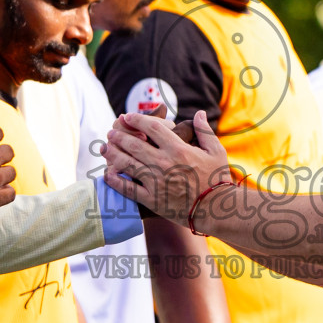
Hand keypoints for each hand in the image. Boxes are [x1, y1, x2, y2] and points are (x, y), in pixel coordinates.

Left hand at [104, 111, 231, 221]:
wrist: (217, 209)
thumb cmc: (218, 180)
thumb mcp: (216, 151)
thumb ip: (204, 131)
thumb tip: (198, 113)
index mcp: (178, 148)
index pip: (152, 128)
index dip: (137, 120)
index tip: (127, 117)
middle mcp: (164, 163)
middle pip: (134, 144)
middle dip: (119, 135)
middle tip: (110, 132)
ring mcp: (155, 181)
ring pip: (127, 163)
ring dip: (112, 154)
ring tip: (104, 148)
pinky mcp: (151, 199)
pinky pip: (127, 188)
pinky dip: (115, 180)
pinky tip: (107, 174)